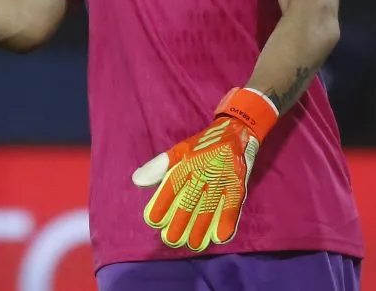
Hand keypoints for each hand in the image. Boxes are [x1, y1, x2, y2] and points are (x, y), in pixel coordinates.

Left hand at [132, 88, 278, 251]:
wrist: (235, 132)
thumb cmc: (202, 147)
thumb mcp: (179, 152)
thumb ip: (158, 167)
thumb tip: (137, 180)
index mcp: (187, 161)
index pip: (172, 185)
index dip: (162, 203)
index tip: (153, 220)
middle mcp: (204, 170)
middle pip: (190, 199)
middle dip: (180, 221)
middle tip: (170, 239)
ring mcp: (222, 178)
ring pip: (209, 206)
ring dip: (200, 227)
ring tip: (191, 243)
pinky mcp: (238, 184)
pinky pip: (233, 205)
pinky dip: (227, 221)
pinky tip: (219, 237)